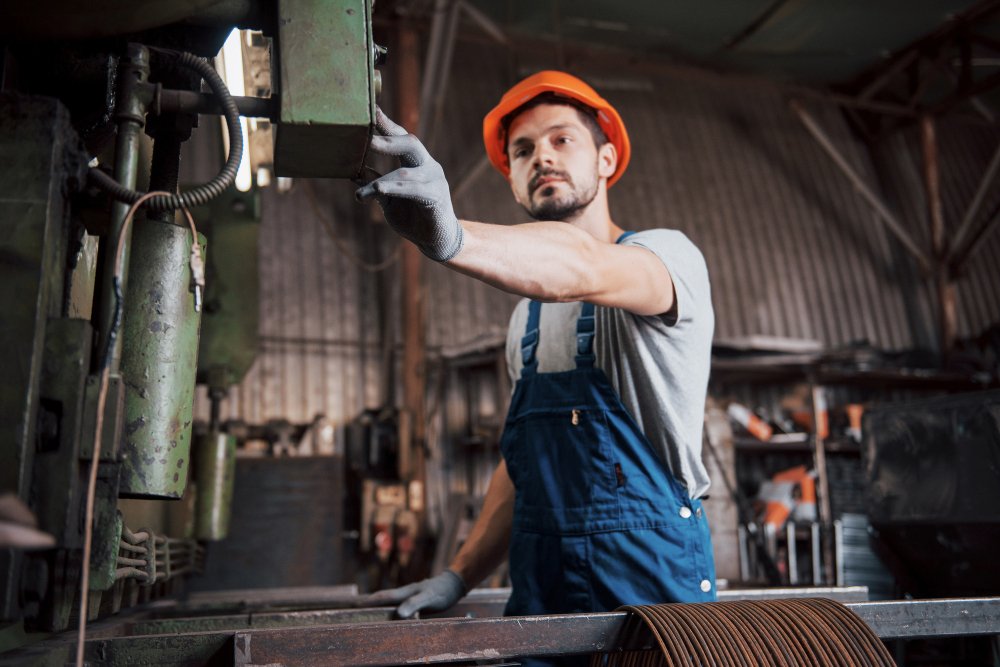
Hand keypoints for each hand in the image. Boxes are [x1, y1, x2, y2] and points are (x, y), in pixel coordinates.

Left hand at [355, 108, 463, 261]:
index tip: (371, 110)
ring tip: (361, 191)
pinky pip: (413, 190)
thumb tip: (352, 170)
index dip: (387, 124)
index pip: (401, 138)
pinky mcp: (436, 196)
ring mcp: (434, 180)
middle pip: (410, 143)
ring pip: (405, 172)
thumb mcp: (389, 198)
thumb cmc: (413, 217)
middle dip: (388, 140)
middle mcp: (428, 166)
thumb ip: (375, 182)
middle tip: (367, 139)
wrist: (436, 241)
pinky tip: (377, 190)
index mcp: (416, 162)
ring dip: (380, 180)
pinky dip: (393, 189)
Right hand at [364, 569, 466, 618]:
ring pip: (391, 602)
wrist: (453, 584)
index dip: (369, 601)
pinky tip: (390, 616)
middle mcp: (405, 594)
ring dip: (379, 606)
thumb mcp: (429, 598)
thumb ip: (415, 604)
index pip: (383, 597)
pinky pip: (400, 606)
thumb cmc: (442, 591)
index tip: (355, 604)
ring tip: (366, 612)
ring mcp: (410, 596)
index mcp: (405, 592)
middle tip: (354, 607)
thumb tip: (398, 614)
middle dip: (369, 602)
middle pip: (384, 599)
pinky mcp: (415, 601)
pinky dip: (391, 611)